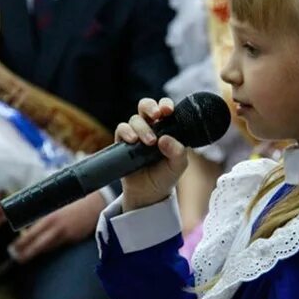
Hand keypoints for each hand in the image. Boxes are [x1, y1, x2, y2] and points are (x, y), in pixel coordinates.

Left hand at [10, 191, 104, 262]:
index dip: (21, 242)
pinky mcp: (73, 238)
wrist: (94, 203)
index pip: (31, 233)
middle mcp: (56, 226)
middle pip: (37, 244)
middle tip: (16, 258)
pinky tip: (43, 250)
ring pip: (47, 247)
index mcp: (49, 217)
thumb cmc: (72, 200)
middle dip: (26, 253)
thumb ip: (43, 211)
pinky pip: (58, 245)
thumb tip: (28, 219)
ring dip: (35, 252)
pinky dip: (49, 248)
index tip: (12, 248)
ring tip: (24, 257)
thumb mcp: (55, 203)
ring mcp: (65, 234)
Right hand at [116, 97, 187, 211]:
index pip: (165, 109)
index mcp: (166, 128)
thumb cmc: (166, 176)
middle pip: (146, 106)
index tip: (168, 110)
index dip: (165, 104)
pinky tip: (132, 140)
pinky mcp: (122, 143)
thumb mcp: (178, 166)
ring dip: (142, 127)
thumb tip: (165, 139)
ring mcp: (135, 134)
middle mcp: (150, 127)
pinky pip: (121, 129)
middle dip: (150, 106)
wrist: (148, 194)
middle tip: (157, 115)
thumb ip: (177, 152)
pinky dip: (126, 131)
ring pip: (135, 119)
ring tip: (149, 142)